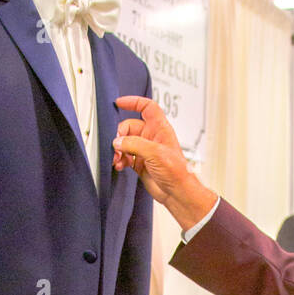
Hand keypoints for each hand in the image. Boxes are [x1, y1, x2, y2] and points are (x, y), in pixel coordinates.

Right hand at [114, 95, 216, 229]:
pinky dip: (119, 159)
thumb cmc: (176, 171)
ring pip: (125, 142)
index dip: (134, 102)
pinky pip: (124, 156)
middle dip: (121, 135)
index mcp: (160, 129)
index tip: (120, 103)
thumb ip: (134, 144)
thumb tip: (118, 141)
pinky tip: (119, 165)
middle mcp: (152, 137)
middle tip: (117, 145)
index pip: (147, 108)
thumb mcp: (155, 153)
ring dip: (118, 149)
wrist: (176, 192)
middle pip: (130, 126)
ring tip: (117, 158)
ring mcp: (145, 150)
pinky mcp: (139, 163)